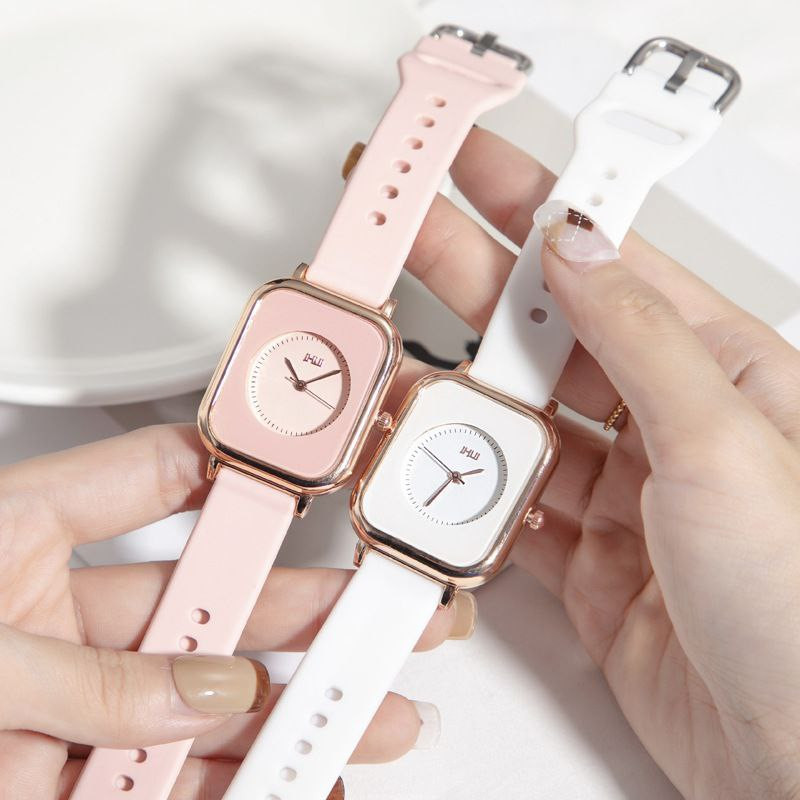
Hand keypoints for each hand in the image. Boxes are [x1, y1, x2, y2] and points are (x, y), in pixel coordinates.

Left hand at [0, 419, 469, 798]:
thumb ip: (96, 679)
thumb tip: (210, 687)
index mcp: (20, 539)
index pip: (161, 477)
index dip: (248, 469)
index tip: (325, 474)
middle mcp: (56, 619)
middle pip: (216, 600)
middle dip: (313, 612)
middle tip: (383, 616)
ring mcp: (70, 704)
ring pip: (210, 700)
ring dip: (297, 710)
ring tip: (374, 715)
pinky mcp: (68, 780)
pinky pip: (174, 782)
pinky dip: (242, 783)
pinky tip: (298, 778)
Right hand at [406, 128, 799, 798]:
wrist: (796, 762)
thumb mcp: (725, 441)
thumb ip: (636, 339)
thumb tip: (574, 251)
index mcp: (720, 371)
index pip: (610, 264)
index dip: (538, 208)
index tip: (475, 169)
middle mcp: (665, 424)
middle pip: (546, 332)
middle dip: (471, 276)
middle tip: (405, 232)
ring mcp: (620, 493)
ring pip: (517, 420)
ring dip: (458, 393)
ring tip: (399, 355)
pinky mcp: (582, 559)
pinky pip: (506, 502)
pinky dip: (462, 481)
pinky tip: (432, 456)